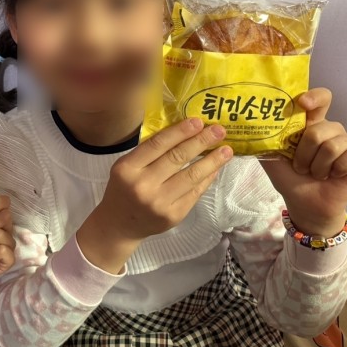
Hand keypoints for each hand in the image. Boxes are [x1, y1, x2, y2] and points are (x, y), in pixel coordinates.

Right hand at [99, 118, 231, 238]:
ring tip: (226, 150)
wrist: (119, 224)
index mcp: (128, 168)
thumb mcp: (126, 166)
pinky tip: (215, 169)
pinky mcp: (173, 216)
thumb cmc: (124, 188)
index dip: (180, 132)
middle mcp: (143, 185)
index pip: (158, 145)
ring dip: (212, 161)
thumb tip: (185, 134)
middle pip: (177, 158)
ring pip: (191, 176)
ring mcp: (159, 202)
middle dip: (201, 142)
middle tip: (219, 130)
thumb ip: (149, 152)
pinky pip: (194, 193)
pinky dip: (207, 179)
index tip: (198, 121)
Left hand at [261, 88, 346, 236]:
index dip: (315, 97)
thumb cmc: (291, 179)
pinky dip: (340, 168)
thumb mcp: (272, 157)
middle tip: (301, 168)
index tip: (303, 104)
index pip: (321, 99)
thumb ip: (266, 139)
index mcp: (312, 125)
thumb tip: (253, 124)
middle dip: (306, 153)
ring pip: (336, 144)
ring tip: (317, 174)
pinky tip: (335, 176)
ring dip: (320, 165)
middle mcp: (333, 130)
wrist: (305, 205)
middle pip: (322, 128)